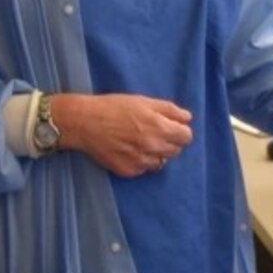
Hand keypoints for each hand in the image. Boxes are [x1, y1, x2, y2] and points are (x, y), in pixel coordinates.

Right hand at [50, 93, 192, 178]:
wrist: (84, 122)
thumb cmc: (114, 107)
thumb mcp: (143, 101)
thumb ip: (170, 110)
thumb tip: (187, 118)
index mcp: (160, 127)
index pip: (186, 137)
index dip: (180, 131)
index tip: (171, 127)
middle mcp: (153, 147)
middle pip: (176, 151)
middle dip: (169, 142)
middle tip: (153, 132)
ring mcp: (141, 162)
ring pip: (160, 162)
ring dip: (155, 153)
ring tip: (139, 142)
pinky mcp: (128, 171)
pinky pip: (144, 169)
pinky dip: (140, 161)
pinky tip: (128, 150)